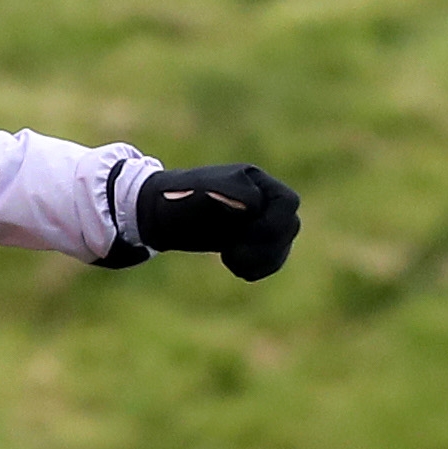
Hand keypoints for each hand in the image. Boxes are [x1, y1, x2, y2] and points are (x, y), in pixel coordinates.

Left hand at [134, 163, 302, 281]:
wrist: (157, 213)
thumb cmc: (176, 201)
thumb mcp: (198, 197)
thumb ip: (227, 197)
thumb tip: (255, 204)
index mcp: (253, 180)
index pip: (286, 204)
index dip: (268, 225)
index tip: (238, 234)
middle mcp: (261, 197)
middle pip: (290, 225)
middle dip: (267, 245)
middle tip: (233, 254)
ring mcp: (258, 217)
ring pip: (283, 243)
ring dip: (265, 260)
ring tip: (234, 262)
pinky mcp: (250, 238)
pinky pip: (272, 256)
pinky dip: (261, 267)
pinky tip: (238, 269)